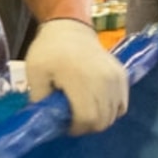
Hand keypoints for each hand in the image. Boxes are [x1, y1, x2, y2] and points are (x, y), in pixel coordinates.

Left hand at [25, 17, 129, 134]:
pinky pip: (122, 104)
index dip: (76, 128)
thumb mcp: (34, 73)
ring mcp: (116, 78)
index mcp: (80, 79)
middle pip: (103, 120)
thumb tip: (47, 120)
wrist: (70, 29)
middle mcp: (103, 80)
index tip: (65, 125)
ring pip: (114, 115)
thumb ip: (39, 99)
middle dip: (87, 126)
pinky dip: (111, 110)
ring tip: (85, 111)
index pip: (87, 119)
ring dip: (99, 119)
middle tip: (74, 120)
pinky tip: (97, 104)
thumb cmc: (49, 51)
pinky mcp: (122, 76)